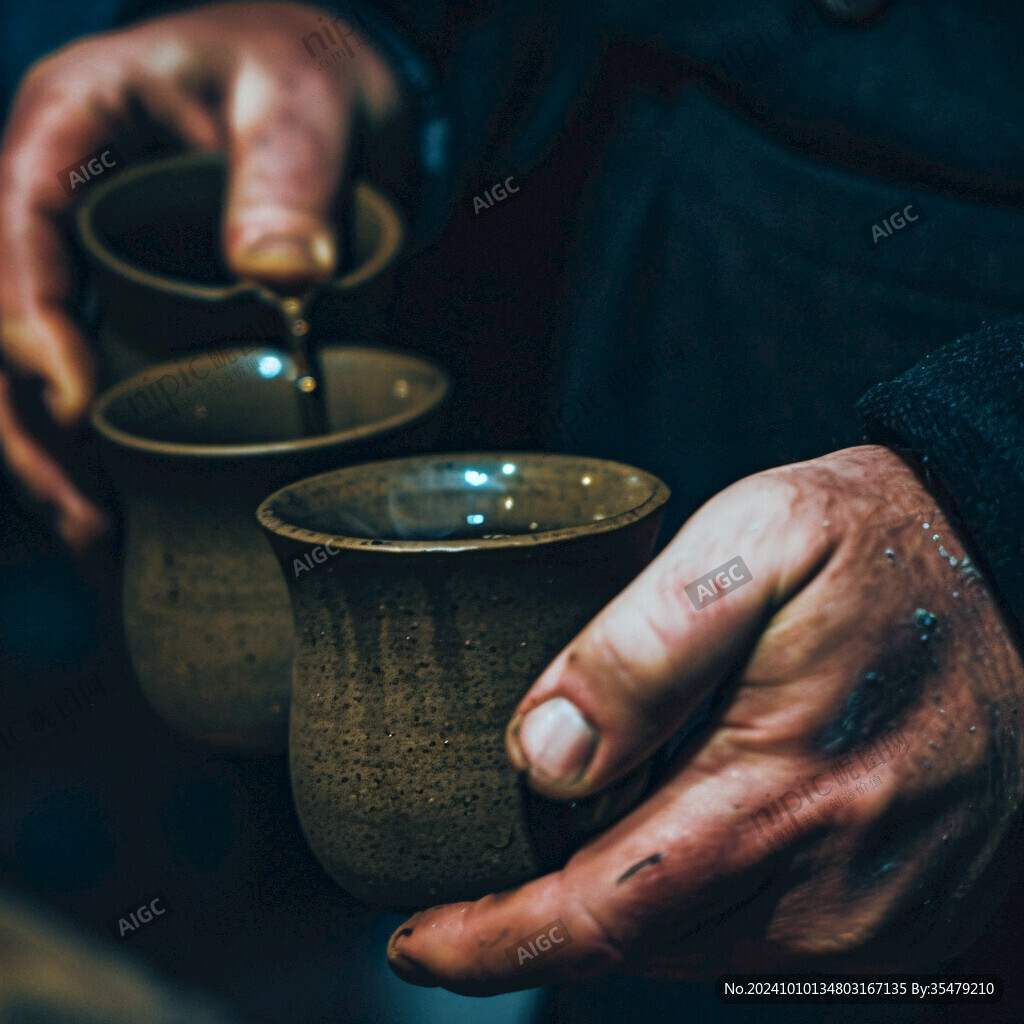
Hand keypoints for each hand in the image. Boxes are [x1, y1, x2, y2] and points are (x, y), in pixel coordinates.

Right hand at [0, 2, 399, 548]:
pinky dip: (106, 453)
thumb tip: (283, 271)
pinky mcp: (129, 308)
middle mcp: (58, 201)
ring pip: (32, 368)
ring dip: (56, 461)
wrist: (326, 91)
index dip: (27, 318)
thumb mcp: (307, 99)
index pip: (17, 222)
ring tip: (100, 543)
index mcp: (76, 123)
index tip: (75, 405)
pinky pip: (96, 381)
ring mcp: (88, 261)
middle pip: (1, 318)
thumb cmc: (306, 73)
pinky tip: (131, 515)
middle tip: (85, 515)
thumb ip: (293, 172)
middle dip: (30, 425)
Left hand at [387, 445, 1023, 992]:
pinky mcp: (903, 916)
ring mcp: (879, 915)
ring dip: (629, 895)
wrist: (1008, 566)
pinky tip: (699, 814)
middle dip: (551, 907)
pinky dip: (701, 893)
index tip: (415, 941)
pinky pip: (760, 938)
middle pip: (638, 942)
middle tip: (506, 837)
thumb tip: (544, 754)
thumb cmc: (871, 546)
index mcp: (783, 797)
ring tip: (621, 799)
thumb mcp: (751, 545)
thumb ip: (642, 651)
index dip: (494, 942)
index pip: (601, 914)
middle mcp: (837, 885)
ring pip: (695, 947)